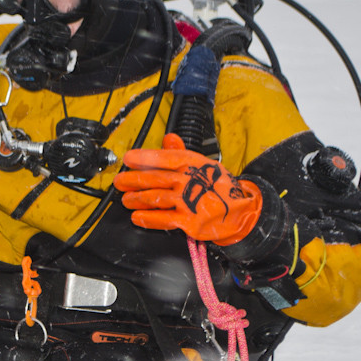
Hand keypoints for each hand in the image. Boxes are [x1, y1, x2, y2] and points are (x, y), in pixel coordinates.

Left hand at [114, 133, 261, 244]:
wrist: (241, 211)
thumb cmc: (219, 186)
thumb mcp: (204, 164)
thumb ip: (182, 152)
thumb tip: (167, 138)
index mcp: (193, 164)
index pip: (165, 157)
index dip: (144, 157)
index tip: (128, 159)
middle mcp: (190, 180)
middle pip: (155, 178)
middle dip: (133, 179)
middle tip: (119, 181)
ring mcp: (190, 201)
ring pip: (156, 198)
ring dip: (137, 199)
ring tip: (126, 200)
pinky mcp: (190, 221)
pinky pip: (164, 219)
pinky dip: (148, 218)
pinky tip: (137, 217)